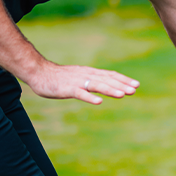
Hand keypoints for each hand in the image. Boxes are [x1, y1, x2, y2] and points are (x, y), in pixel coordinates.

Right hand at [24, 62, 139, 103]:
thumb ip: (91, 82)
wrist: (39, 73)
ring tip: (123, 95)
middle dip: (121, 85)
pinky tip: (99, 102)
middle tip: (134, 90)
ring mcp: (77, 82)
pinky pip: (80, 93)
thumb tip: (105, 88)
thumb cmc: (60, 78)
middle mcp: (86, 75)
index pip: (110, 75)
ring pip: (97, 85)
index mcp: (90, 73)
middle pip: (107, 80)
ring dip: (110, 90)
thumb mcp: (79, 78)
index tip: (136, 85)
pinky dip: (90, 97)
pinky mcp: (68, 89)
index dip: (123, 80)